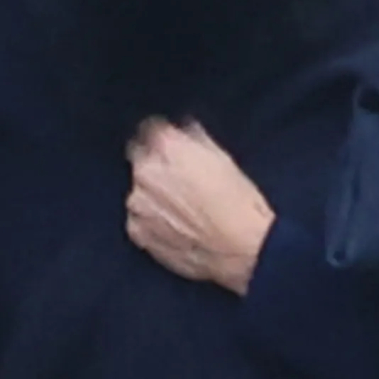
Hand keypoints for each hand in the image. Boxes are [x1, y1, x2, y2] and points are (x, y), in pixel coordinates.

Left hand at [125, 118, 275, 296]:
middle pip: (141, 161)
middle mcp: (146, 172)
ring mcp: (138, 204)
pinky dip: (151, 222)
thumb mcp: (223, 159)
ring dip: (153, 197)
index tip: (169, 147)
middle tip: (181, 183)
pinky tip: (175, 229)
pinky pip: (138, 220)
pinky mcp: (137, 232)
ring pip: (139, 192)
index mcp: (167, 147)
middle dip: (157, 168)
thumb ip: (194, 138)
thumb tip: (182, 131)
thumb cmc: (239, 203)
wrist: (242, 249)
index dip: (161, 139)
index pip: (150, 129)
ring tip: (182, 212)